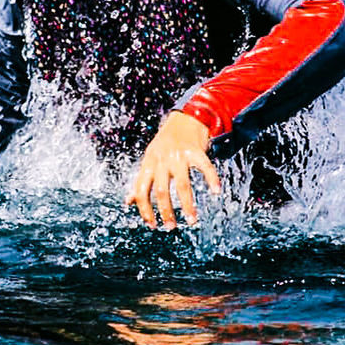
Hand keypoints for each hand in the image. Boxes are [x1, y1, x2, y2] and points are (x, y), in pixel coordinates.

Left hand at [125, 111, 220, 228]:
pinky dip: (211, 179)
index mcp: (148, 162)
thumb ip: (141, 180)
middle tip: (171, 226)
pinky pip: (204, 167)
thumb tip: (128, 201)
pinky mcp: (195, 151)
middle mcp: (162, 159)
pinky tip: (216, 191)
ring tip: (191, 220)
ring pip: (182, 185)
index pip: (141, 189)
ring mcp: (179, 155)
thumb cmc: (166, 142)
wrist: (185, 117)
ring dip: (187, 205)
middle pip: (161, 190)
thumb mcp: (149, 159)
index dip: (144, 209)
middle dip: (165, 211)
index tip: (152, 224)